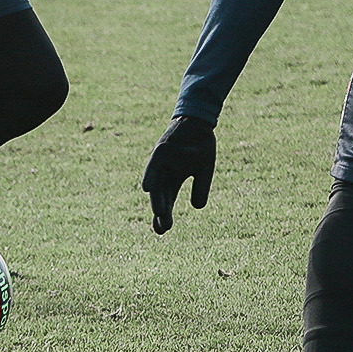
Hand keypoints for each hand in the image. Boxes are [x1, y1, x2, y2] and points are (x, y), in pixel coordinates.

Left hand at [141, 116, 215, 233]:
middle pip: (160, 196)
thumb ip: (200, 188)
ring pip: (157, 183)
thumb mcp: (204, 170)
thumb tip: (197, 207)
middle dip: (161, 212)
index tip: (162, 230)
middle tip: (162, 229)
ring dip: (157, 198)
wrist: (199, 121)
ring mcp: (161, 162)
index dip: (163, 215)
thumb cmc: (199, 146)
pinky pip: (154, 164)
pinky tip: (148, 188)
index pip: (166, 201)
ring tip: (159, 214)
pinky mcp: (161, 150)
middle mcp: (164, 173)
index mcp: (172, 179)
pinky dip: (151, 175)